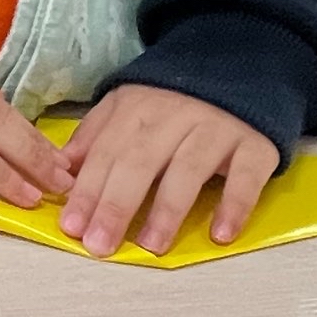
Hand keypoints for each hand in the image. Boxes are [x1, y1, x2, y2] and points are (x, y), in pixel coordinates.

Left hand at [58, 83, 276, 257]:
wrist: (242, 70)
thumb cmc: (175, 102)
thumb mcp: (129, 106)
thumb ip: (95, 136)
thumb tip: (61, 171)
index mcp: (138, 108)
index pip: (107, 152)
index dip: (88, 190)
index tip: (71, 227)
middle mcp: (175, 116)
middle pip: (141, 162)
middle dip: (116, 204)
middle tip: (100, 245)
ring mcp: (217, 129)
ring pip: (189, 170)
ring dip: (168, 210)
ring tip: (150, 246)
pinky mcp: (255, 145)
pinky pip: (246, 176)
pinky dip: (235, 205)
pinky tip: (220, 235)